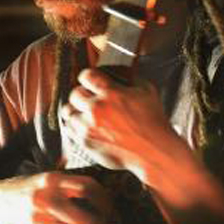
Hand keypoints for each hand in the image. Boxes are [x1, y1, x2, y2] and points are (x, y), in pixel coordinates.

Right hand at [5, 172, 111, 223]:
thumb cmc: (33, 190)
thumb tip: (103, 198)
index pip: (88, 188)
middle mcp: (46, 198)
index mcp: (53, 180)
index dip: (104, 200)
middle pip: (85, 218)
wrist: (1, 201)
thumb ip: (72, 184)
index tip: (110, 207)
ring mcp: (39, 218)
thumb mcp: (50, 178)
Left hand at [61, 68, 200, 204]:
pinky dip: (76, 126)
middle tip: (90, 98)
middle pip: (75, 93)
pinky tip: (85, 125)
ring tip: (85, 113)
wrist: (154, 151)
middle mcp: (97, 109)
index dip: (88, 77)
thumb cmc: (153, 122)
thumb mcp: (147, 91)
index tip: (91, 81)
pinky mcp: (87, 142)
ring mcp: (89, 127)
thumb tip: (120, 72)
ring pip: (69, 112)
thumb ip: (131, 78)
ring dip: (77, 111)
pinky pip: (70, 129)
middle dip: (82, 94)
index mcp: (112, 93)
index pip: (86, 75)